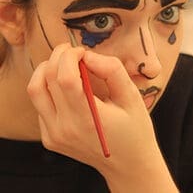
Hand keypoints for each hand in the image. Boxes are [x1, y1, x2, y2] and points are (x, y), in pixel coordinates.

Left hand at [27, 43, 176, 191]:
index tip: (82, 51)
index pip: (64, 78)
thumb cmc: (135, 130)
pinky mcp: (50, 138)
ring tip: (64, 64)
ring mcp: (54, 135)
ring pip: (35, 91)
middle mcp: (65, 129)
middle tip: (73, 52)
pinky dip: (49, 88)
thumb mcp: (132, 98)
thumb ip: (112, 71)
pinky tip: (67, 88)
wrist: (128, 164)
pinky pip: (40, 104)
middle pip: (46, 80)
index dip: (70, 57)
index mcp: (87, 119)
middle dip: (58, 57)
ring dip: (46, 70)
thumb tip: (88, 56)